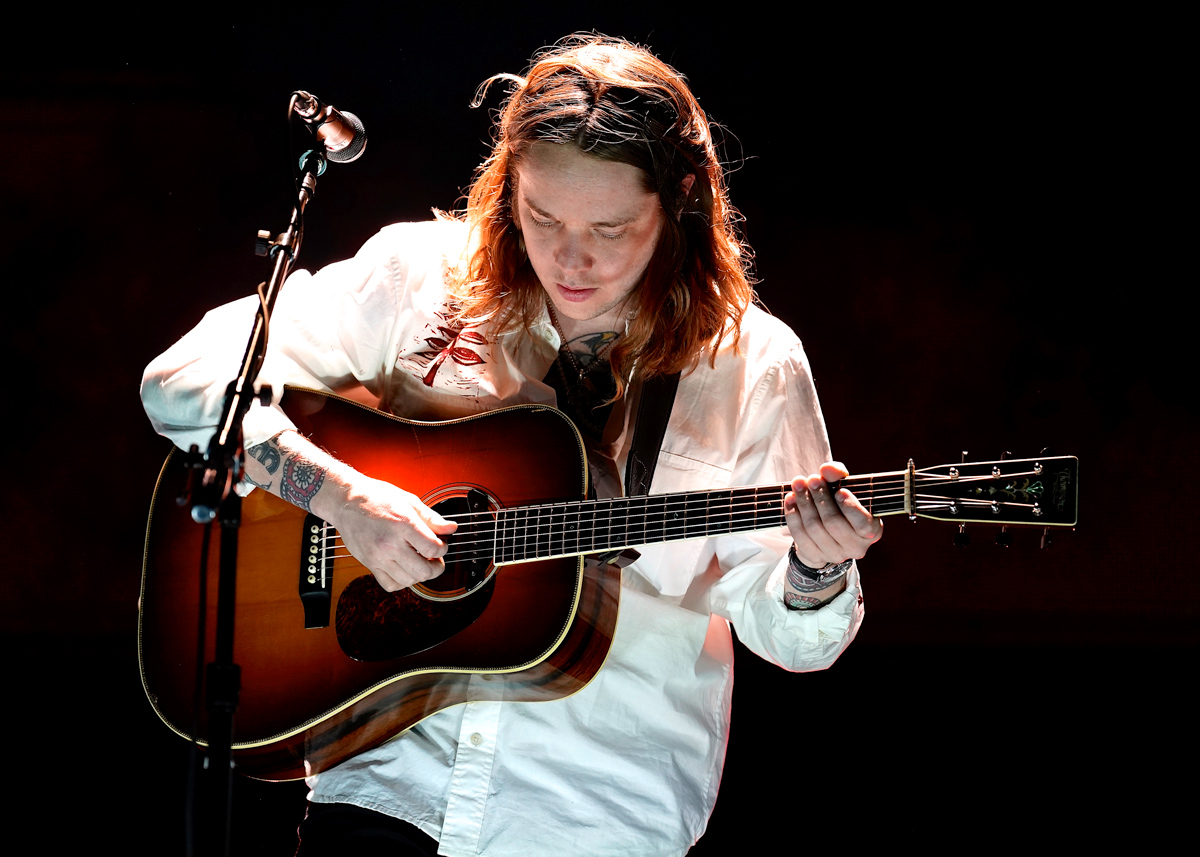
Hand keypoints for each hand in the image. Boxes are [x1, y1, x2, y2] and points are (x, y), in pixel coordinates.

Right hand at [319, 474, 457, 592]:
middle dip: (436, 567)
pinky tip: (405, 569)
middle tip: (435, 558)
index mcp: (403, 524)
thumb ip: (432, 518)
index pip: (433, 549)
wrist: (345, 501)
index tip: (441, 544)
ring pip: (409, 580)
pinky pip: (390, 584)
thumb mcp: (409, 501)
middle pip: (423, 570)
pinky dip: (402, 581)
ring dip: (420, 574)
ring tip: (420, 562)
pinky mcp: (369, 564)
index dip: (443, 549)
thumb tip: (451, 528)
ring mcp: (378, 556)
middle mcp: (389, 543)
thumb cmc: (376, 498)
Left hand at [785, 461, 882, 568]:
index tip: (839, 491)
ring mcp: (835, 554)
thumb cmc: (840, 503)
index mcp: (872, 531)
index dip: (850, 508)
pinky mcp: (815, 557)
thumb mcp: (844, 486)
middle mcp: (856, 547)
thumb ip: (839, 475)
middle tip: (812, 479)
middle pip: (833, 522)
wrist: (826, 529)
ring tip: (798, 484)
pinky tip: (790, 499)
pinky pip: (800, 535)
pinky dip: (793, 514)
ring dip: (804, 503)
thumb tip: (827, 468)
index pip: (863, 524)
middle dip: (820, 498)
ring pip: (814, 528)